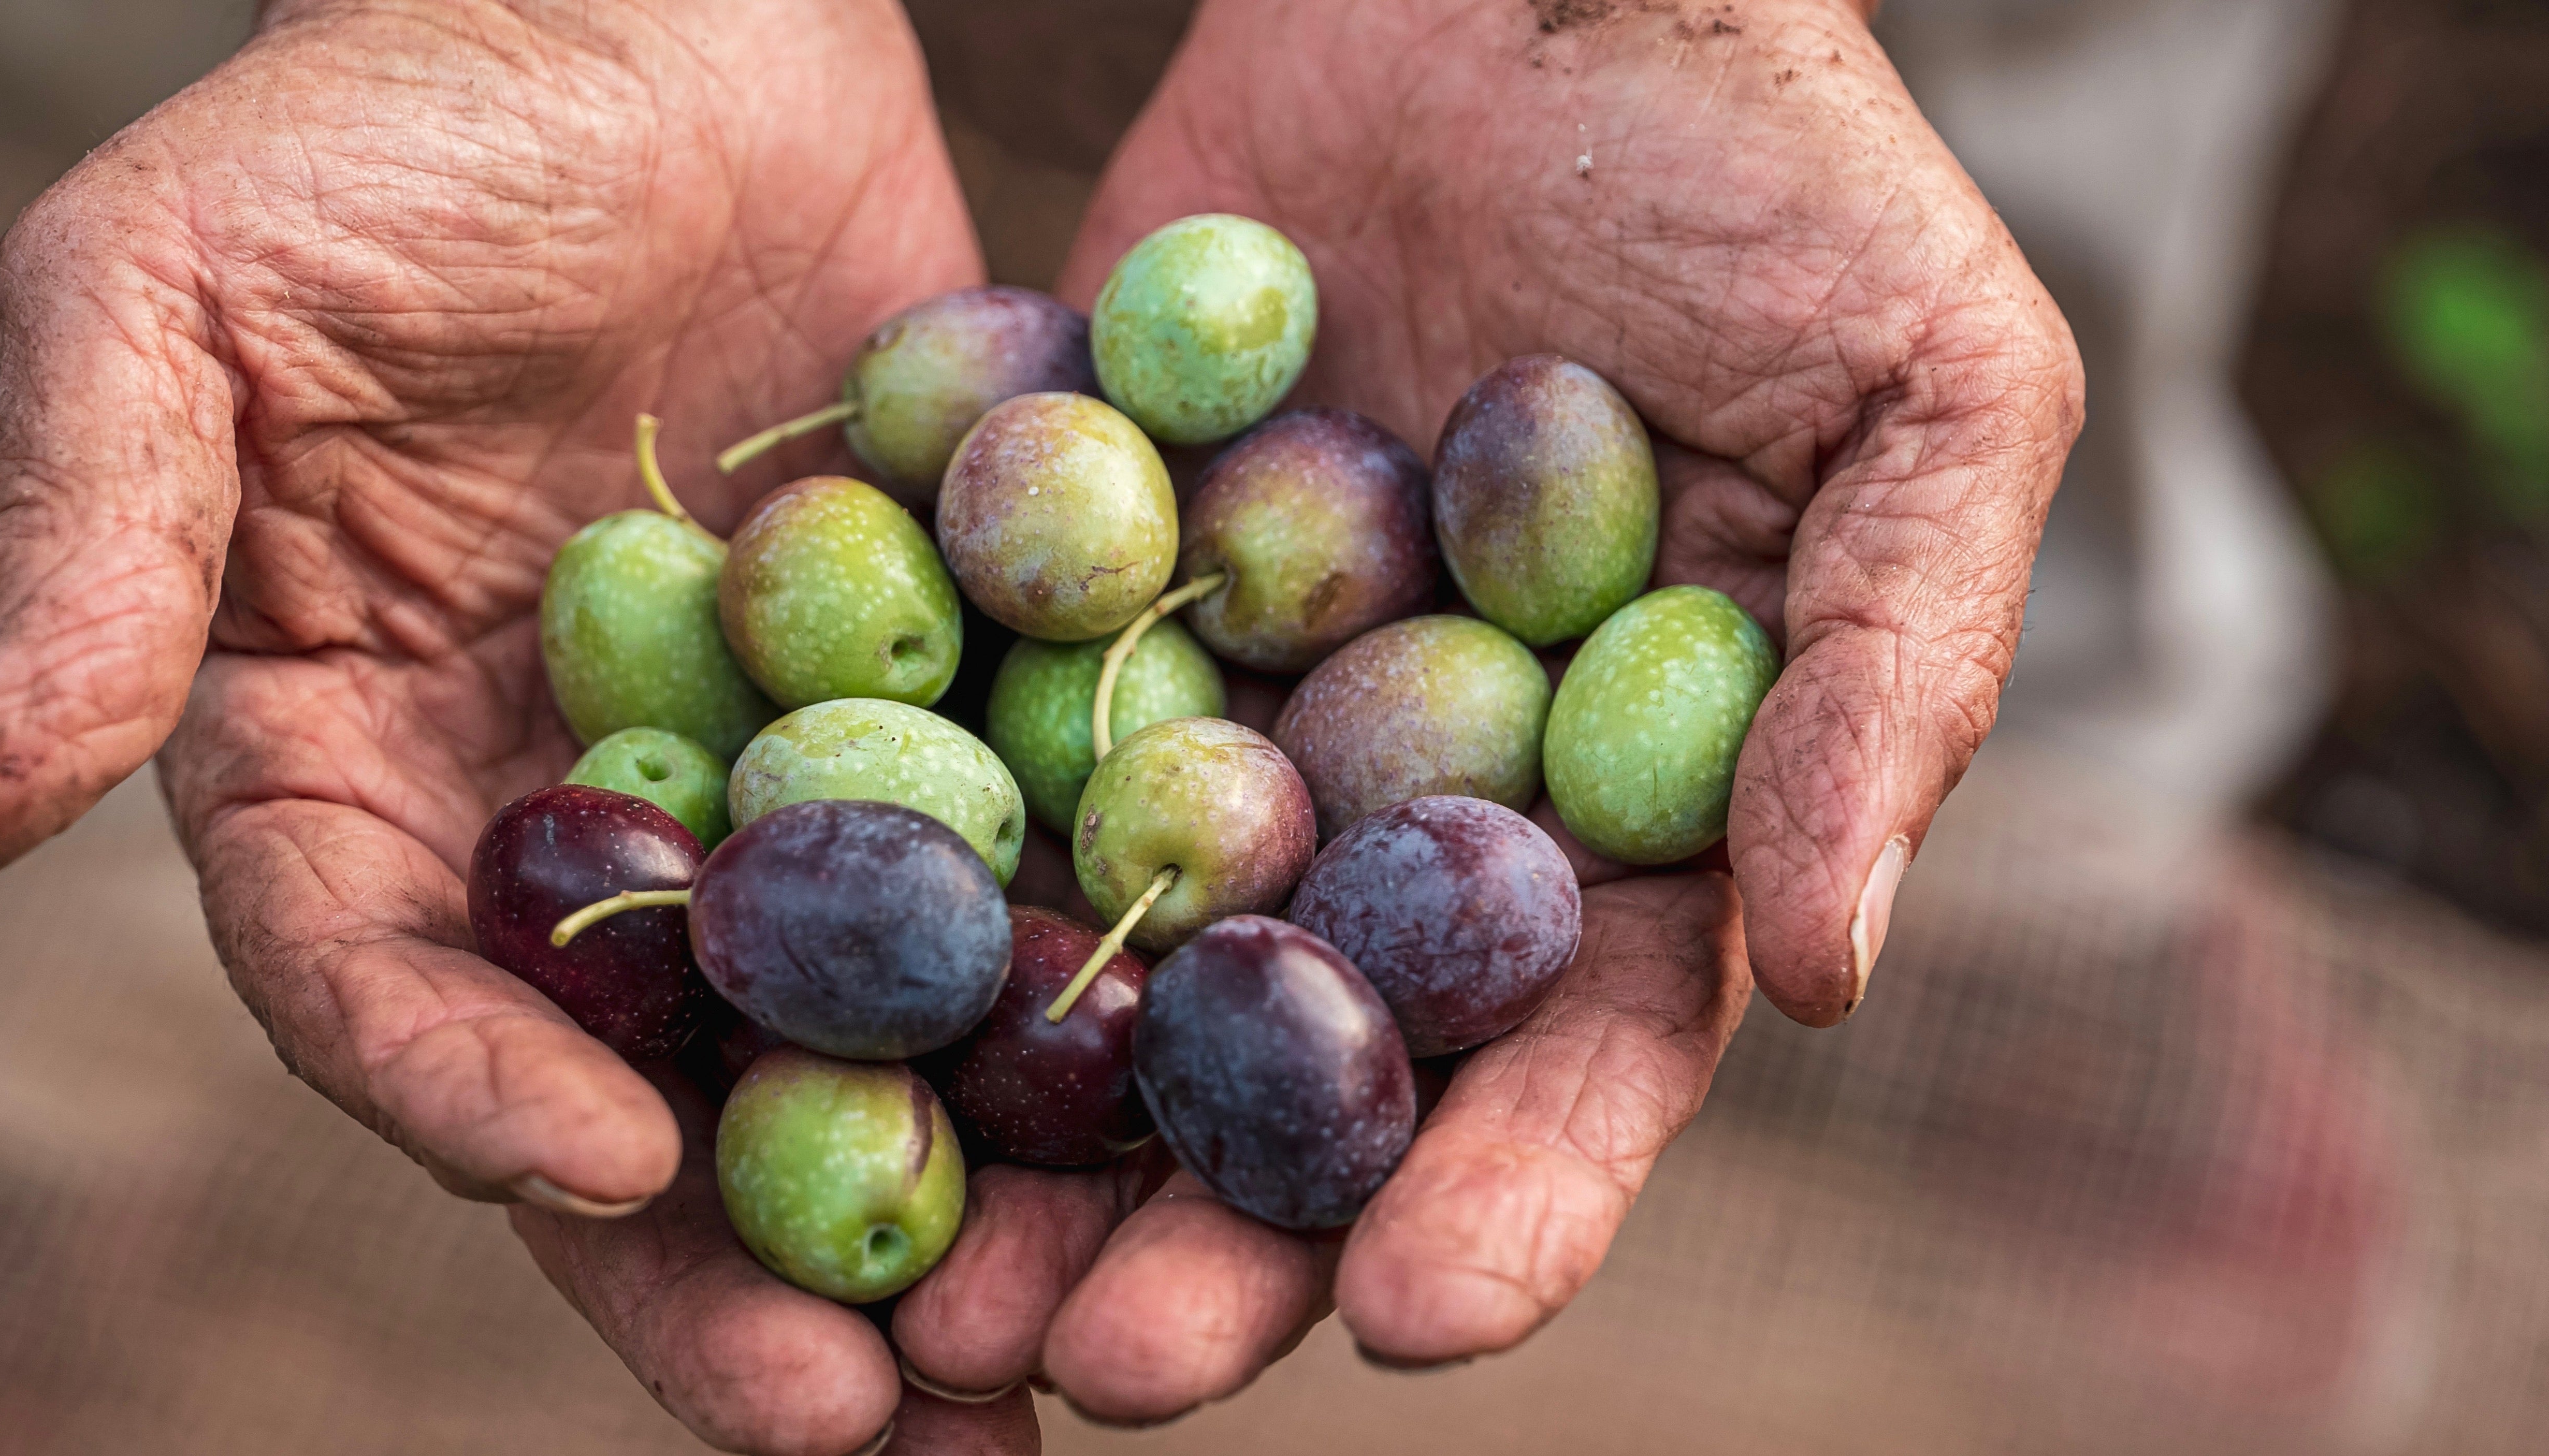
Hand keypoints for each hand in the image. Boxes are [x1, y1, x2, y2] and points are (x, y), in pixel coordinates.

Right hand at [0, 1, 1009, 1447]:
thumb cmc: (363, 119)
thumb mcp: (162, 306)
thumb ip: (85, 560)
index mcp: (340, 769)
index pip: (381, 984)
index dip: (470, 1092)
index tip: (593, 1178)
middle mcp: (551, 818)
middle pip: (632, 1086)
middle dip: (736, 1267)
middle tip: (863, 1426)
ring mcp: (755, 776)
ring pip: (834, 1040)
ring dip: (934, 1209)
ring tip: (1040, 1376)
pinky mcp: (935, 696)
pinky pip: (1009, 873)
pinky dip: (1079, 1003)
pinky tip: (1177, 1130)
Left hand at [887, 0, 2082, 1422]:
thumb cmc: (1774, 169)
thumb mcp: (1923, 395)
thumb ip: (1888, 676)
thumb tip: (1837, 969)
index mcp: (1617, 812)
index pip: (1573, 1053)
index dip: (1506, 1198)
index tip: (1406, 1317)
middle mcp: (1404, 798)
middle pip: (1315, 1062)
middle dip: (1218, 1228)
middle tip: (1100, 1363)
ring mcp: (1224, 701)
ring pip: (1116, 959)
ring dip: (1022, 1126)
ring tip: (920, 1270)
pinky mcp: (1064, 585)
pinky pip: (972, 740)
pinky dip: (886, 867)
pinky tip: (787, 989)